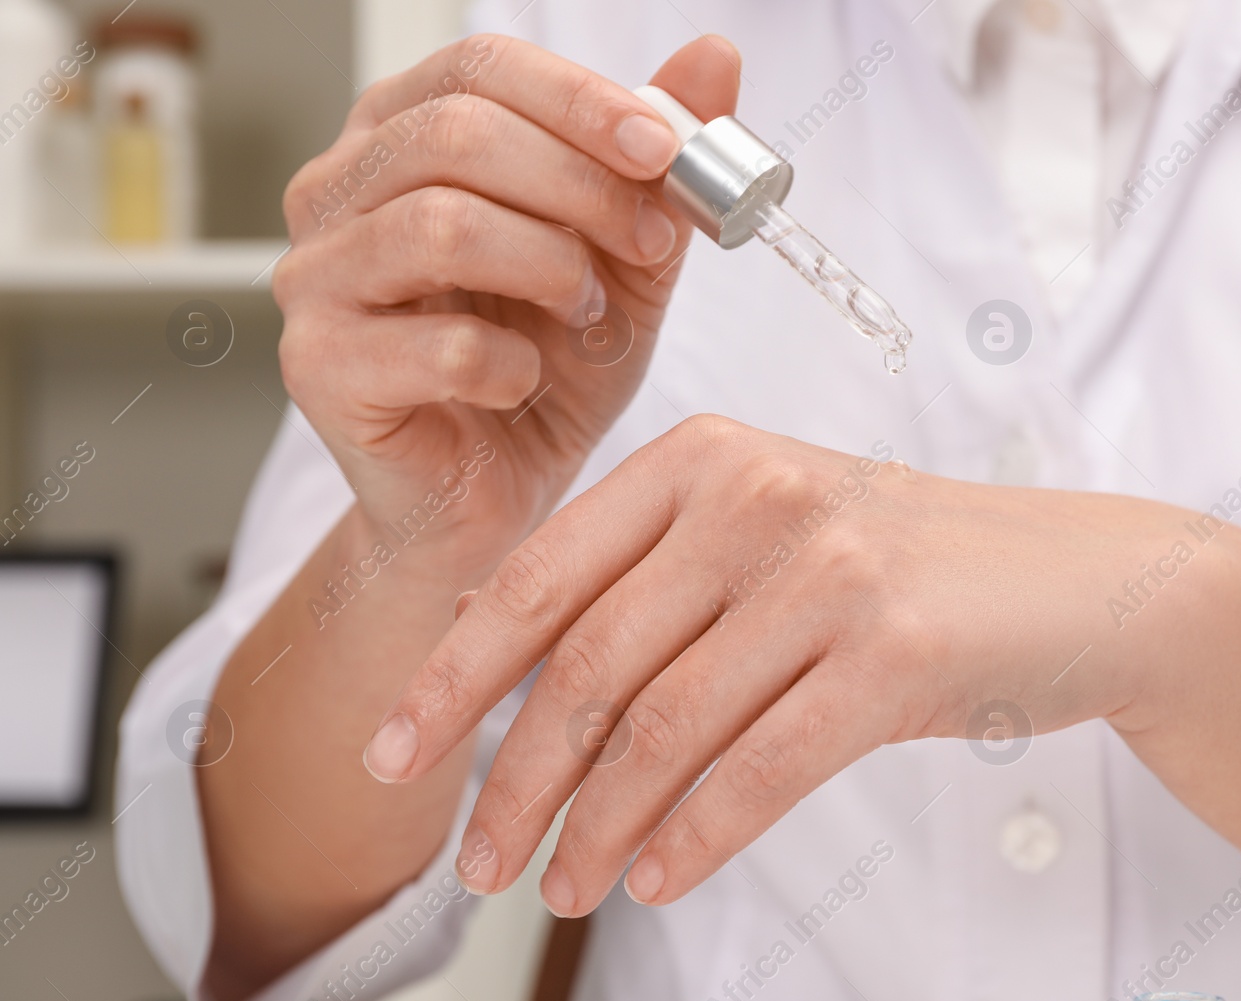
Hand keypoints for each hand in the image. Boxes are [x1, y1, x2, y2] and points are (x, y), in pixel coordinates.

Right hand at [272, 35, 739, 581]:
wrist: (496, 496)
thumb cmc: (548, 367)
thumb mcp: (625, 257)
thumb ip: (657, 164)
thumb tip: (715, 57)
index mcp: (403, 136)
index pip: (478, 67)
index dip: (579, 99)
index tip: (665, 149)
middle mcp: (339, 191)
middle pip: (457, 134)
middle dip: (582, 186)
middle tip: (653, 243)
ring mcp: (316, 278)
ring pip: (441, 226)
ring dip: (549, 268)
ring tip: (587, 311)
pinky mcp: (319, 367)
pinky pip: (439, 345)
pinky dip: (513, 367)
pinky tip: (526, 383)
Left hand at [371, 416, 1189, 910]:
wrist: (1079, 583)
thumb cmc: (905, 566)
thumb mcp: (766, 535)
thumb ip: (647, 581)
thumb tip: (497, 672)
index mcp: (703, 456)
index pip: (541, 574)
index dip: (456, 677)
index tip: (396, 755)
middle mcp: (756, 498)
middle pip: (589, 663)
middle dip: (515, 780)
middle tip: (478, 864)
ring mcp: (828, 572)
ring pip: (666, 727)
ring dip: (595, 827)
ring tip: (557, 889)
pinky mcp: (894, 654)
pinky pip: (760, 770)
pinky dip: (695, 838)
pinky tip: (654, 878)